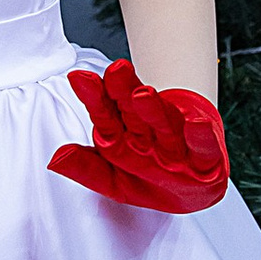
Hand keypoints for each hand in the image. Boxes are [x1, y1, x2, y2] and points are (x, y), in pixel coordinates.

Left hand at [48, 59, 228, 215]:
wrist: (194, 189)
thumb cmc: (149, 180)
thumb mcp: (114, 182)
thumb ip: (87, 169)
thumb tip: (54, 159)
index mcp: (124, 136)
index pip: (105, 114)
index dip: (94, 97)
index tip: (79, 78)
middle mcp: (149, 133)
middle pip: (133, 110)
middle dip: (123, 91)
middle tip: (114, 70)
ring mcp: (176, 142)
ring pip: (163, 122)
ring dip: (154, 109)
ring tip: (143, 94)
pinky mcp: (205, 156)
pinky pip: (203, 146)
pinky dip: (200, 135)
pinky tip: (195, 124)